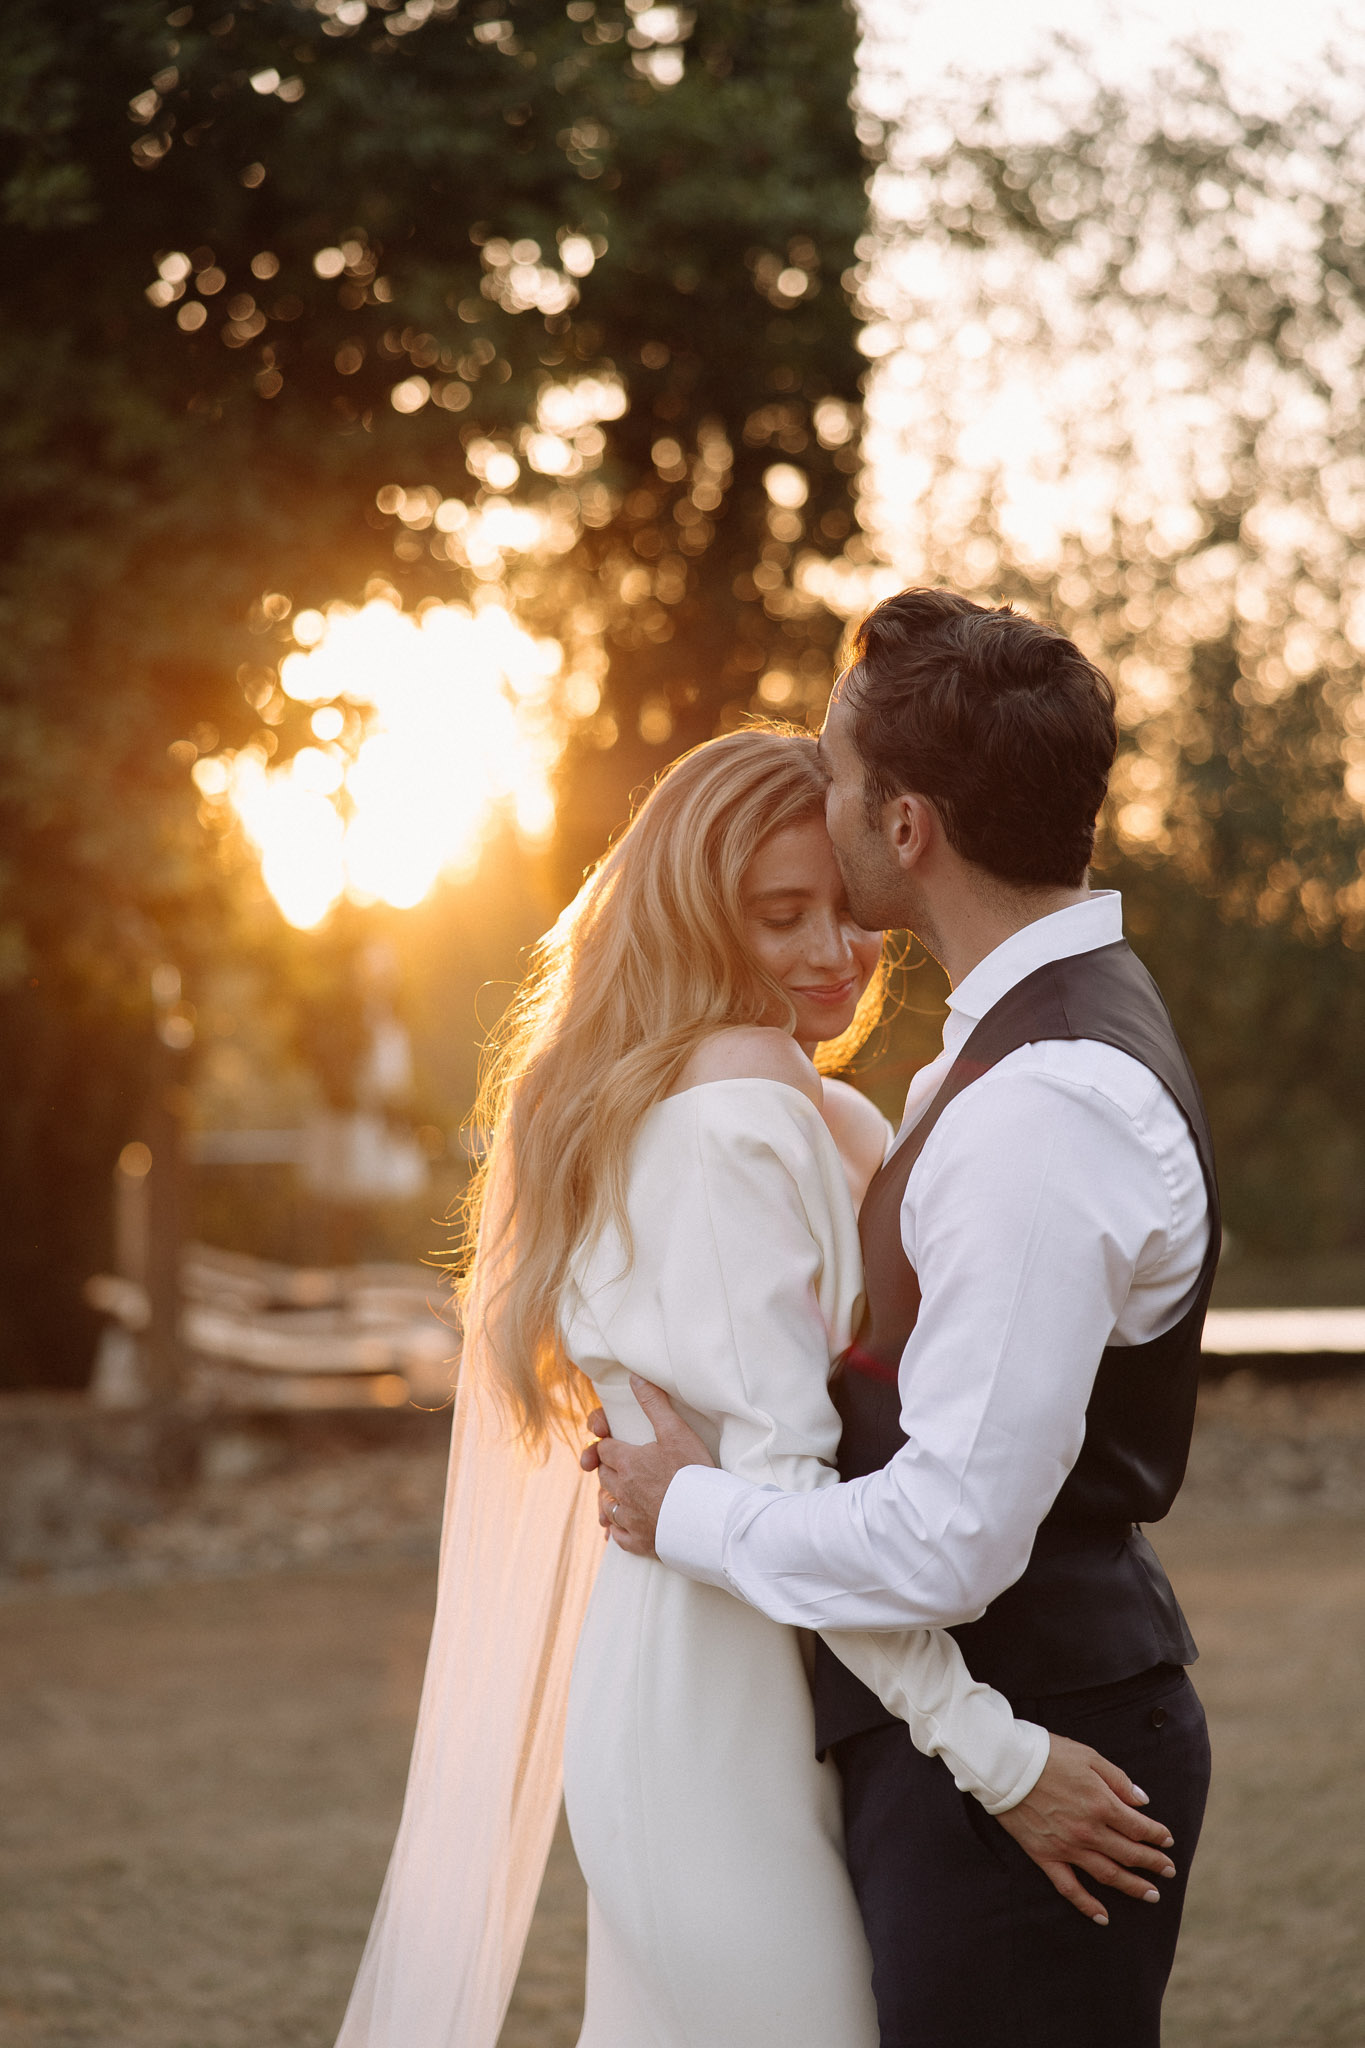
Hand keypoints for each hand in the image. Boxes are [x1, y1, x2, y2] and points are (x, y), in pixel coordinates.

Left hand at [582, 1377, 714, 1555]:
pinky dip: (617, 1530)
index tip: (611, 1441)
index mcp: (628, 1463)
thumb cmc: (693, 1471)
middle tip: (620, 1466)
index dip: (607, 1444)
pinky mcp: (639, 1541)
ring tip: (619, 1495)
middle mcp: (622, 1491)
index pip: (605, 1449)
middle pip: (604, 1476)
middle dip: (608, 1469)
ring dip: (610, 1498)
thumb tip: (635, 1378)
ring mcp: (629, 1518)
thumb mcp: (676, 1431)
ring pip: (608, 1506)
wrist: (707, 1517)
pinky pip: (618, 1536)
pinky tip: (622, 1527)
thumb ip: (654, 1403)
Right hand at [996, 1734, 1177, 1924]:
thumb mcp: (1089, 1756)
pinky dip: (1087, 1905)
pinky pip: (1069, 1887)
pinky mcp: (1045, 1856)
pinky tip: (1103, 1916)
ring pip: (1108, 1874)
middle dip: (1153, 1863)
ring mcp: (1067, 1847)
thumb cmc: (1048, 1754)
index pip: (1139, 1826)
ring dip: (1133, 1886)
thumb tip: (1142, 1800)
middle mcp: (1089, 1831)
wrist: (1006, 1764)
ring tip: (1152, 1895)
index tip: (1168, 1840)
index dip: (1157, 1835)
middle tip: (1169, 1871)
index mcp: (1101, 1803)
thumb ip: (1118, 1779)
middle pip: (1129, 1853)